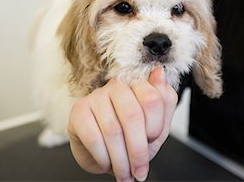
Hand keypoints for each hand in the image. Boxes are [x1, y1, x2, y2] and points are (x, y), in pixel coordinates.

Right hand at [67, 67, 177, 181]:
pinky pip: (93, 136)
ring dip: (121, 159)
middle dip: (138, 150)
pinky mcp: (78, 110)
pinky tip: (106, 163)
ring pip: (112, 129)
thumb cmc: (130, 136)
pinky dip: (103, 157)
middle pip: (132, 115)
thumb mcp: (156, 125)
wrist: (103, 152)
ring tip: (124, 174)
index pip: (152, 99)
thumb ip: (164, 101)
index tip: (152, 142)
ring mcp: (95, 96)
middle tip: (139, 170)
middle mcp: (116, 86)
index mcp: (138, 85)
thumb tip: (159, 72)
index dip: (155, 127)